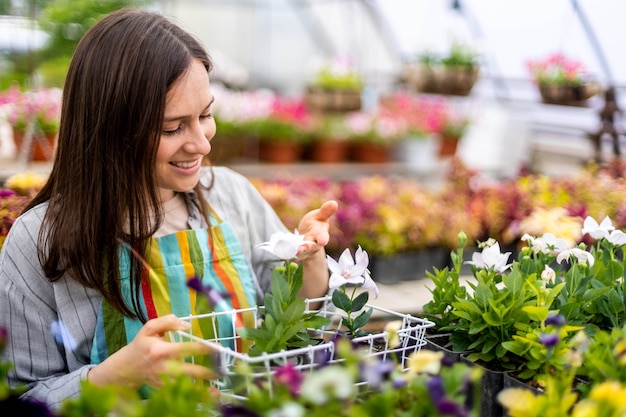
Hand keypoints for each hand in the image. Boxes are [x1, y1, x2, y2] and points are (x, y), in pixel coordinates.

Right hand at [88, 314, 216, 388]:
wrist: (127, 368)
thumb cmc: (141, 345)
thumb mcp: (150, 328)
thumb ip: (168, 322)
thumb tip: (187, 325)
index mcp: (161, 350)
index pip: (186, 349)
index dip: (203, 349)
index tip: (218, 349)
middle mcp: (164, 367)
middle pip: (189, 371)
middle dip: (207, 372)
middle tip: (223, 371)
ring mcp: (164, 381)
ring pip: (185, 387)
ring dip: (203, 389)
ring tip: (218, 390)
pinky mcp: (164, 389)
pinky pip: (182, 394)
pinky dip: (196, 396)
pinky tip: (209, 395)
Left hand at [296, 200, 337, 255]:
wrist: (309, 236)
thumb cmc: (316, 224)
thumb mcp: (320, 216)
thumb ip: (325, 211)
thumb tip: (334, 203)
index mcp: (321, 233)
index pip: (323, 236)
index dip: (323, 238)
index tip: (322, 241)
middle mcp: (315, 243)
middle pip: (311, 247)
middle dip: (306, 248)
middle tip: (300, 250)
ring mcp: (307, 250)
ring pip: (303, 252)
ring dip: (297, 253)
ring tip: (292, 253)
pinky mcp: (299, 253)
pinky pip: (295, 255)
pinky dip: (292, 256)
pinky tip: (287, 256)